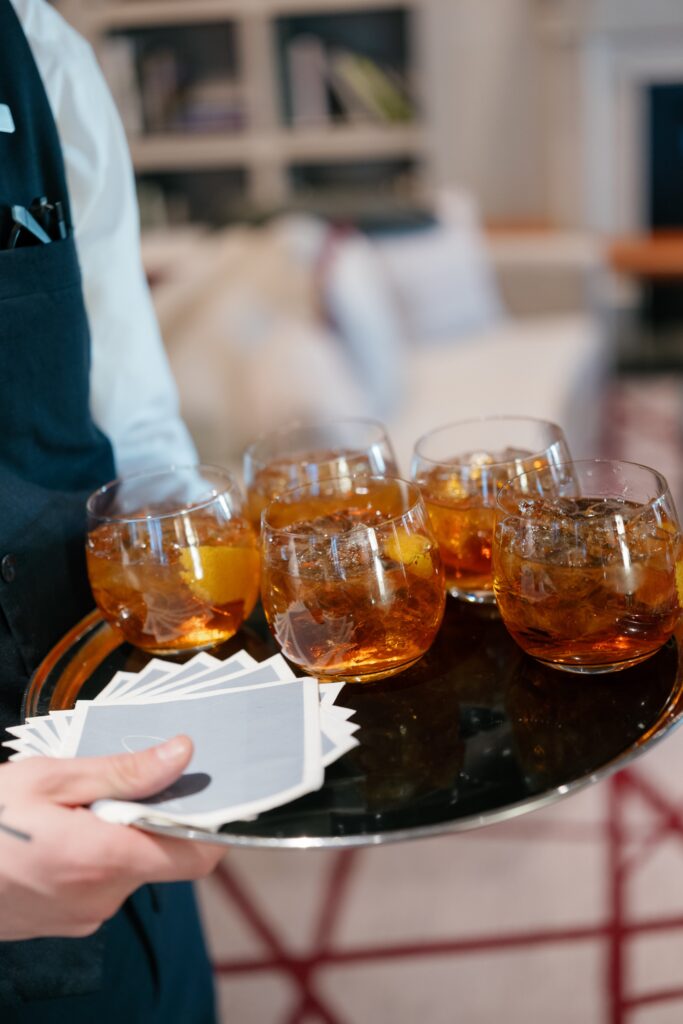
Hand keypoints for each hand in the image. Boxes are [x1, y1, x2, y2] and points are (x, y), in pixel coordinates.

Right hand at [0, 736, 223, 939]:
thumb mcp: (48, 779)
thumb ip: (122, 772)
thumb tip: (183, 755)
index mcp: (103, 859)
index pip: (196, 855)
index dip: (212, 824)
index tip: (210, 792)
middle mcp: (101, 899)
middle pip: (161, 856)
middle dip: (151, 817)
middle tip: (118, 781)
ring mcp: (82, 918)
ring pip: (130, 868)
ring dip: (118, 835)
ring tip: (76, 805)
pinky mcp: (64, 924)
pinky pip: (100, 886)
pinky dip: (96, 856)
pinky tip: (60, 832)